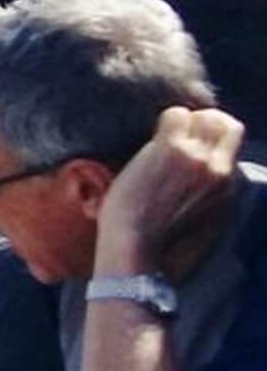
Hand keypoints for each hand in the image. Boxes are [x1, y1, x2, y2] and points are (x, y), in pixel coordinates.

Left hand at [100, 106, 243, 270]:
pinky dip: (164, 121)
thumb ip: (209, 197)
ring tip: (161, 137)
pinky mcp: (171, 150)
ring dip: (181, 122)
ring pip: (200, 116)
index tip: (195, 138)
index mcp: (229, 188)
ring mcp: (196, 157)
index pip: (235, 142)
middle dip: (205, 120)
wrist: (136, 255)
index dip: (215, 134)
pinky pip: (175, 115)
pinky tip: (149, 138)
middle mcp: (219, 169)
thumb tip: (198, 186)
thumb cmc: (158, 248)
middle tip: (180, 130)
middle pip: (226, 124)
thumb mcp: (202, 222)